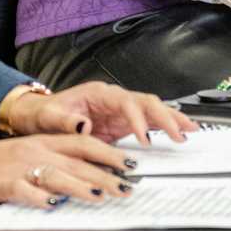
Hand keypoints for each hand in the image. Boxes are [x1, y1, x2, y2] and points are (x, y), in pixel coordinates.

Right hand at [0, 131, 135, 206]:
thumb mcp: (23, 155)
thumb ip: (51, 162)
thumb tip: (85, 178)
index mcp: (41, 142)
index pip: (83, 143)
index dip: (109, 153)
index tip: (132, 164)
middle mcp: (33, 150)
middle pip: (76, 160)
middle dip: (105, 173)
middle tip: (127, 186)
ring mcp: (17, 167)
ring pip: (56, 175)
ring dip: (81, 186)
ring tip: (102, 197)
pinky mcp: (0, 184)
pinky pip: (24, 191)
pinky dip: (40, 199)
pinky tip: (53, 206)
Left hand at [11, 82, 199, 145]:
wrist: (40, 116)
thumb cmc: (45, 114)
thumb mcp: (48, 118)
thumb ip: (65, 121)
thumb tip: (83, 124)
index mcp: (98, 94)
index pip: (125, 101)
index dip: (137, 118)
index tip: (144, 136)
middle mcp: (113, 99)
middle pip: (146, 102)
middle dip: (165, 116)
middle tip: (180, 133)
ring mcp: (120, 110)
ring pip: (152, 109)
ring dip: (171, 119)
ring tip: (190, 130)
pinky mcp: (123, 123)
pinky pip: (149, 122)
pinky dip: (164, 127)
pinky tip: (179, 133)